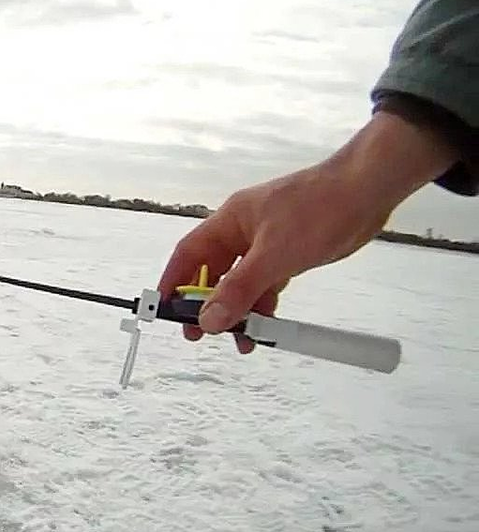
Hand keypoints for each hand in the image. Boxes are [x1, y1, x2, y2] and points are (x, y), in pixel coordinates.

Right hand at [157, 109, 461, 350]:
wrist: (367, 191)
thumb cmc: (316, 211)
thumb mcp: (274, 255)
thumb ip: (239, 289)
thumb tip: (207, 320)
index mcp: (229, 222)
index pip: (188, 254)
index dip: (173, 282)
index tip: (165, 310)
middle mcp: (242, 232)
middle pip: (212, 272)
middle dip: (205, 304)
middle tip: (199, 334)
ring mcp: (266, 243)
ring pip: (241, 282)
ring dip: (238, 310)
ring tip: (242, 341)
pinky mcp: (289, 253)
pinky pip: (266, 284)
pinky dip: (263, 305)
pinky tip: (266, 326)